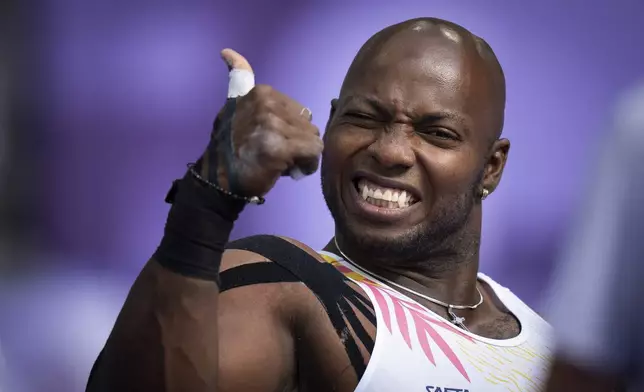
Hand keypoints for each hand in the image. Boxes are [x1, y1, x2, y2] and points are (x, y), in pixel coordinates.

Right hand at [195, 49, 322, 197]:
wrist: (218, 179)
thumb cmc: (231, 146)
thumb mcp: (234, 106)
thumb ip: (240, 81)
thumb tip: (228, 51)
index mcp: (261, 92)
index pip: (296, 109)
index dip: (289, 127)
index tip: (268, 138)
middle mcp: (268, 103)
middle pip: (308, 123)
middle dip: (297, 141)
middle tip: (274, 153)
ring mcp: (274, 124)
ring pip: (313, 138)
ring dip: (302, 154)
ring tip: (279, 161)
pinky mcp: (281, 146)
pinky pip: (314, 152)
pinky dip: (306, 164)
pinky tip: (288, 170)